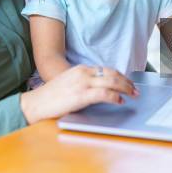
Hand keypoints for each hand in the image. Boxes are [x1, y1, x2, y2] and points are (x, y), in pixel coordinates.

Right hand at [20, 65, 139, 123]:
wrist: (36, 104)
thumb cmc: (51, 97)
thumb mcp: (69, 83)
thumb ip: (83, 82)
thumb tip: (100, 89)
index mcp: (80, 69)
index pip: (106, 69)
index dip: (120, 76)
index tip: (128, 82)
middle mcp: (83, 73)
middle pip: (112, 73)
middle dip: (126, 81)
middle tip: (135, 89)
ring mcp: (82, 83)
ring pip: (111, 81)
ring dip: (125, 88)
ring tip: (133, 94)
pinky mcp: (82, 95)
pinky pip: (104, 93)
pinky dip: (115, 96)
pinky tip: (120, 101)